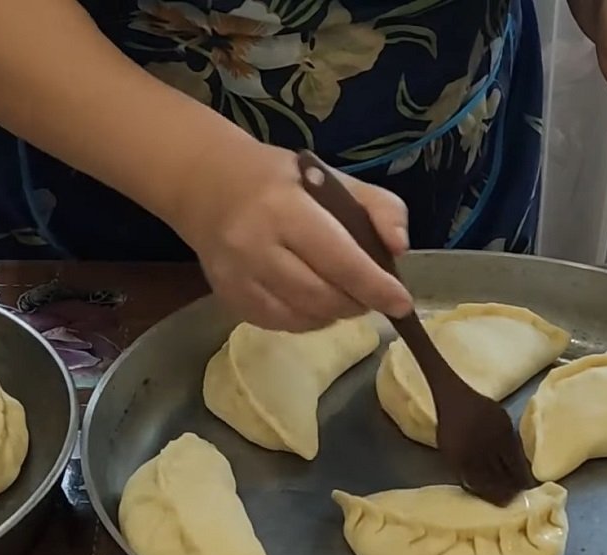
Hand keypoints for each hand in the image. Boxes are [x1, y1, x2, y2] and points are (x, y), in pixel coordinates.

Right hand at [172, 142, 412, 331]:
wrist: (204, 184)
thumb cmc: (280, 181)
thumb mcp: (334, 178)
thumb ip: (378, 206)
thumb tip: (398, 249)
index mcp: (284, 208)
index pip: (338, 258)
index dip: (374, 286)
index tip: (402, 303)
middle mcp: (255, 245)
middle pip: (320, 295)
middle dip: (357, 302)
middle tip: (371, 295)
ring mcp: (237, 276)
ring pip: (301, 316)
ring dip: (334, 314)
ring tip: (344, 295)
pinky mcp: (227, 297)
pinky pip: (279, 324)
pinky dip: (308, 320)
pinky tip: (315, 302)